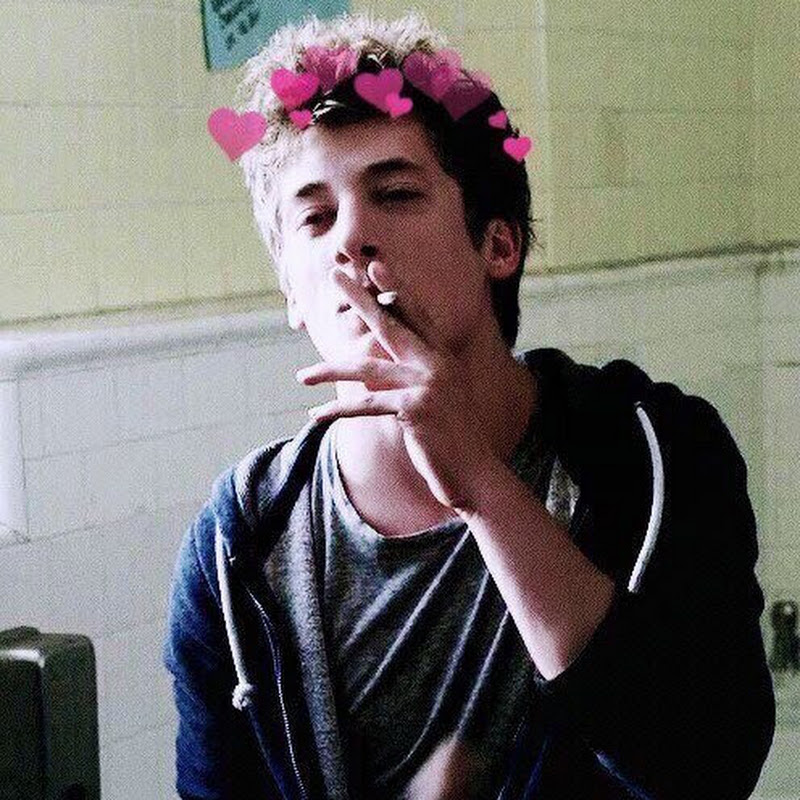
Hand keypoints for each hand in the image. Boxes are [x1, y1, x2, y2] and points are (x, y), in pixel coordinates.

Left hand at [295, 260, 497, 513]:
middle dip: (359, 298)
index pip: (416, 314)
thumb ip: (419, 375)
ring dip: (329, 371)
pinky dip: (337, 411)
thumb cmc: (452, 438)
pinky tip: (316, 414)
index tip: (374, 267)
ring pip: (367, 367)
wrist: (474, 472)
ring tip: (301, 376)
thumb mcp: (439, 398)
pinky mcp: (416, 408)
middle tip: (335, 276)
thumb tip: (385, 364)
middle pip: (389, 323)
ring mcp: (427, 383)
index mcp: (443, 357)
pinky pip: (366, 403)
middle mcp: (437, 363)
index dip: (395, 289)